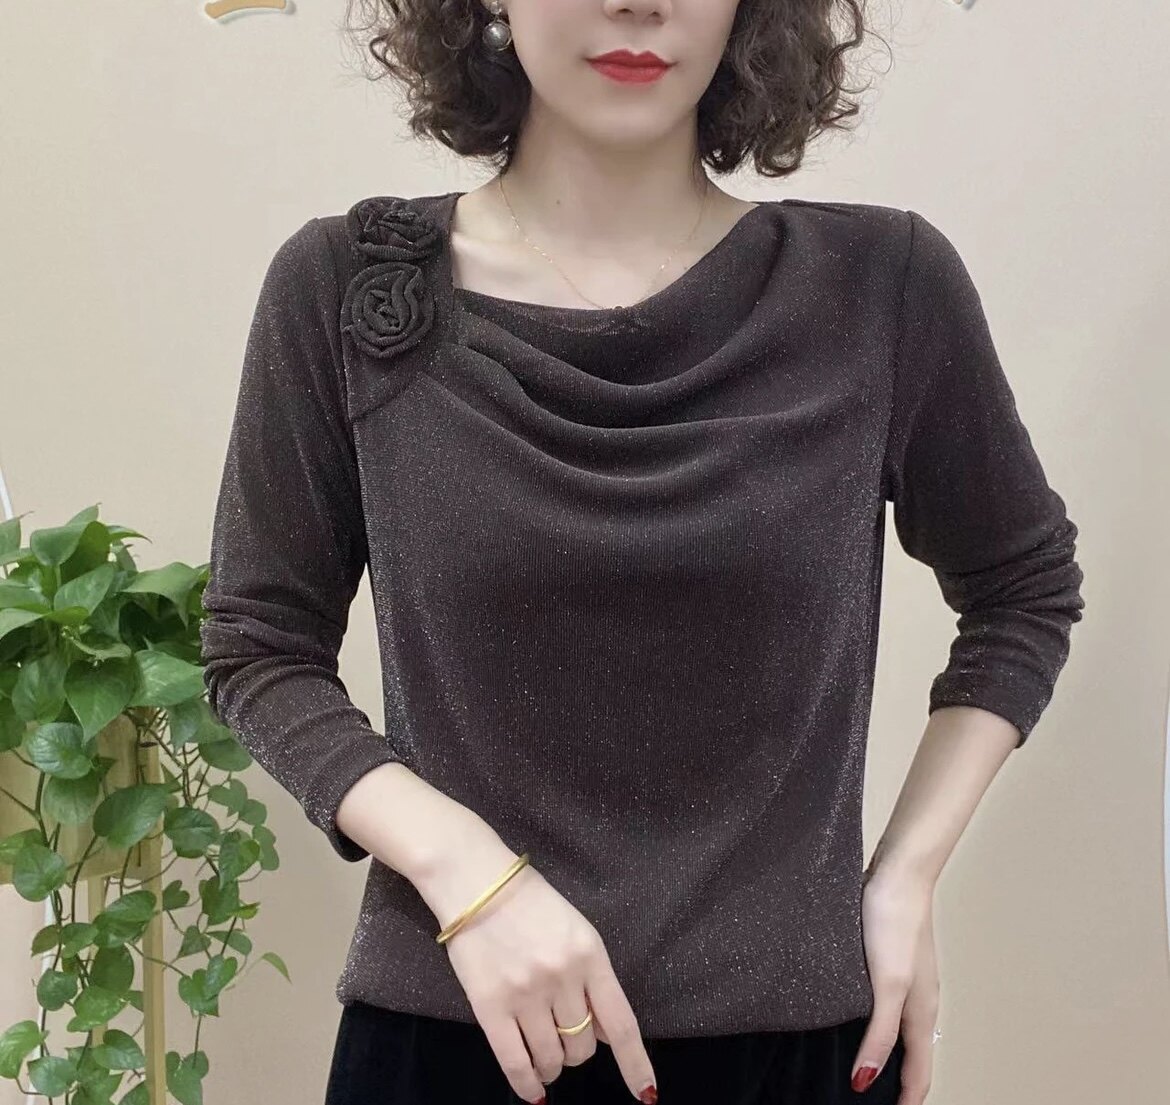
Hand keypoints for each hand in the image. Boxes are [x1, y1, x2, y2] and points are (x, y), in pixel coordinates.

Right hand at [414, 829, 657, 1104]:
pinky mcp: (490, 1007)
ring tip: (547, 1058)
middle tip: (565, 1036)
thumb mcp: (576, 931)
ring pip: (552, 1058)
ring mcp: (525, 995)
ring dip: (553, 1066)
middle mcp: (562, 978)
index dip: (635, 1064)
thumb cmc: (530, 902)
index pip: (621, 1024)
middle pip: (583, 1045)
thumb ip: (593, 979)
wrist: (475, 882)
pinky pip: (515, 1063)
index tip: (646, 1094)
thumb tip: (608, 1033)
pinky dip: (527, 1085)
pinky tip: (534, 1090)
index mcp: (590, 955)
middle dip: (578, 1050)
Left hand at [850, 866, 939, 1102]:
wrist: (899, 872)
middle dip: (899, 1082)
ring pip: (902, 1029)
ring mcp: (907, 977)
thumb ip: (880, 1032)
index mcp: (922, 1011)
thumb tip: (866, 1080)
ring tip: (867, 1068)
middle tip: (876, 1100)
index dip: (907, 1099)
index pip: (919, 1071)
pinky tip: (857, 1017)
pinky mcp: (891, 958)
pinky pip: (888, 1004)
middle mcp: (919, 999)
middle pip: (914, 1053)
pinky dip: (878, 1024)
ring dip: (890, 1054)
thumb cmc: (895, 922)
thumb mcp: (886, 984)